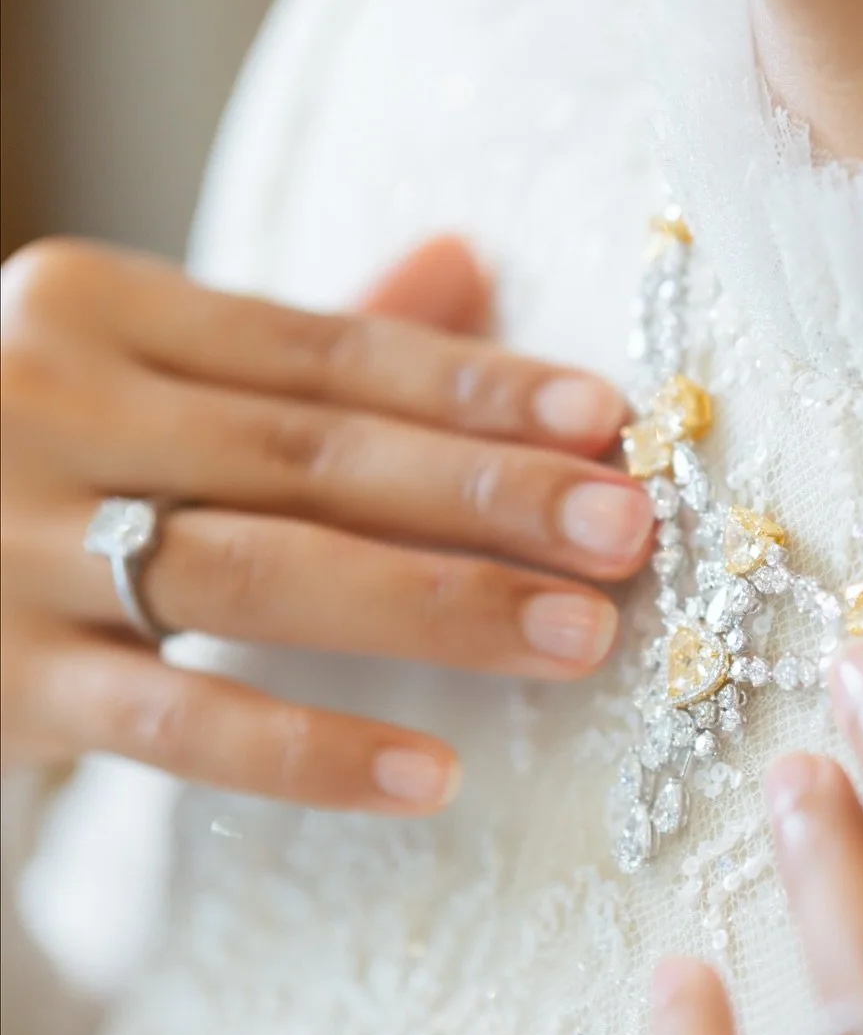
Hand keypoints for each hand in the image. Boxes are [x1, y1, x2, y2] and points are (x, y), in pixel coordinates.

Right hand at [1, 234, 650, 809]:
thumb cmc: (18, 458)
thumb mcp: (130, 371)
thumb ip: (289, 340)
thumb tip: (463, 258)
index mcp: (97, 310)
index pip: (324, 349)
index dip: (473, 386)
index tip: (606, 420)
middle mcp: (49, 404)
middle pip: (312, 454)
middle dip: (484, 495)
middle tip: (628, 529)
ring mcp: (12, 545)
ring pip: (261, 575)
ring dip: (435, 607)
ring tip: (577, 636)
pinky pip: (174, 720)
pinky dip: (304, 749)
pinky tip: (427, 776)